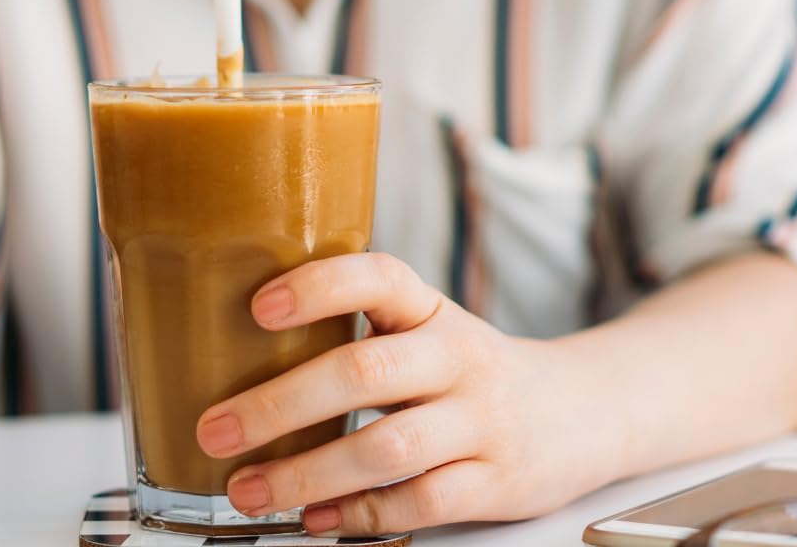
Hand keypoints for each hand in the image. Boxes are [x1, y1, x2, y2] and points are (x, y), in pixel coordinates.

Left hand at [196, 253, 605, 533]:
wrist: (580, 409)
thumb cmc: (470, 367)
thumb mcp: (428, 328)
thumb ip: (364, 333)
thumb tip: (246, 350)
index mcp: (432, 309)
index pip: (378, 277)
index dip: (319, 286)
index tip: (258, 307)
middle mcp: (458, 357)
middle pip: (366, 372)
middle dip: (281, 404)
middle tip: (216, 428)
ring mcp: (480, 420)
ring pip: (386, 448)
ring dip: (306, 473)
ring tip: (246, 489)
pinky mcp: (495, 482)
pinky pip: (420, 503)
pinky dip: (359, 516)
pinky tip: (314, 519)